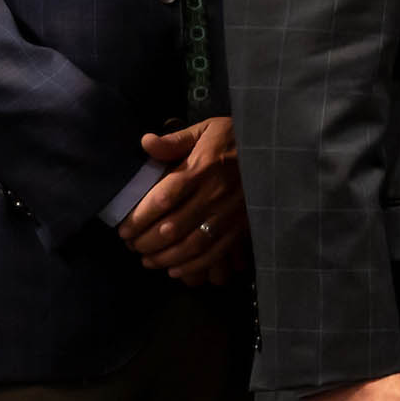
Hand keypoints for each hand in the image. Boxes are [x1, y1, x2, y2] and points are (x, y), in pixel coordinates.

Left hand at [119, 116, 247, 283]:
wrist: (275, 152)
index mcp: (202, 168)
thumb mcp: (206, 130)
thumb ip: (174, 140)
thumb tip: (145, 142)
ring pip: (191, 245)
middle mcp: (214, 194)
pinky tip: (174, 270)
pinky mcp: (241, 228)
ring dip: (165, 258)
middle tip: (132, 246)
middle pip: (173, 227)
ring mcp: (229, 214)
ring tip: (148, 260)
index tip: (124, 229)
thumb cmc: (235, 139)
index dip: (140, 217)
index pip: (163, 198)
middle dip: (147, 242)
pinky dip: (192, 266)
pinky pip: (214, 254)